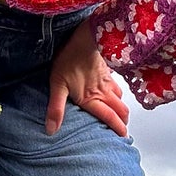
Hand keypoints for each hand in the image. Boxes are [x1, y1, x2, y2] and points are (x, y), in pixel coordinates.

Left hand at [46, 20, 130, 136]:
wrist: (83, 38)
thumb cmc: (69, 60)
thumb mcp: (58, 85)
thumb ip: (56, 108)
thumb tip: (51, 129)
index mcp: (92, 98)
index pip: (109, 117)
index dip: (118, 128)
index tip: (123, 136)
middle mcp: (103, 92)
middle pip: (120, 109)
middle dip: (123, 120)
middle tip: (123, 128)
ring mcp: (107, 81)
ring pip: (120, 98)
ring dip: (121, 107)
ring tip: (119, 112)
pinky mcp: (107, 70)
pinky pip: (116, 85)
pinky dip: (118, 93)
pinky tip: (113, 90)